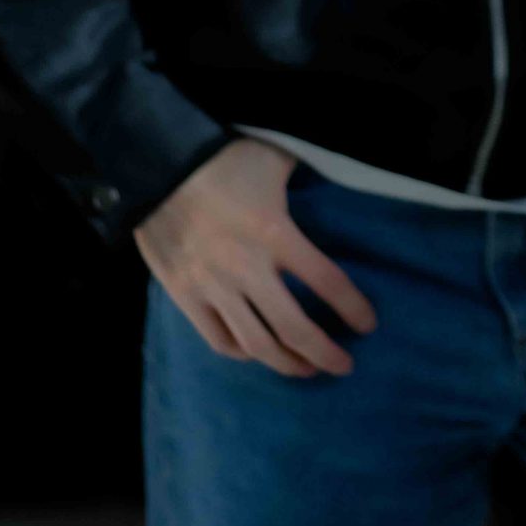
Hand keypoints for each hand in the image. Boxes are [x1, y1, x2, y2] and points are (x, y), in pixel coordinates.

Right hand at [134, 138, 377, 377]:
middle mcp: (247, 268)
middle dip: (324, 352)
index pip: (326, 280)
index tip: (368, 324)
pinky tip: (259, 352)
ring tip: (307, 368)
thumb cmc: (224, 159)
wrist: (158, 166)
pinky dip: (243, 352)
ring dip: (286, 363)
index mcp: (275, 233)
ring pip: (256, 344)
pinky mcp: (184, 296)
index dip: (352, 307)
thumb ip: (307, 174)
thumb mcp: (277, 158)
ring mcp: (212, 286)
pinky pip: (218, 339)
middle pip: (293, 328)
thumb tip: (341, 169)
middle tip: (344, 365)